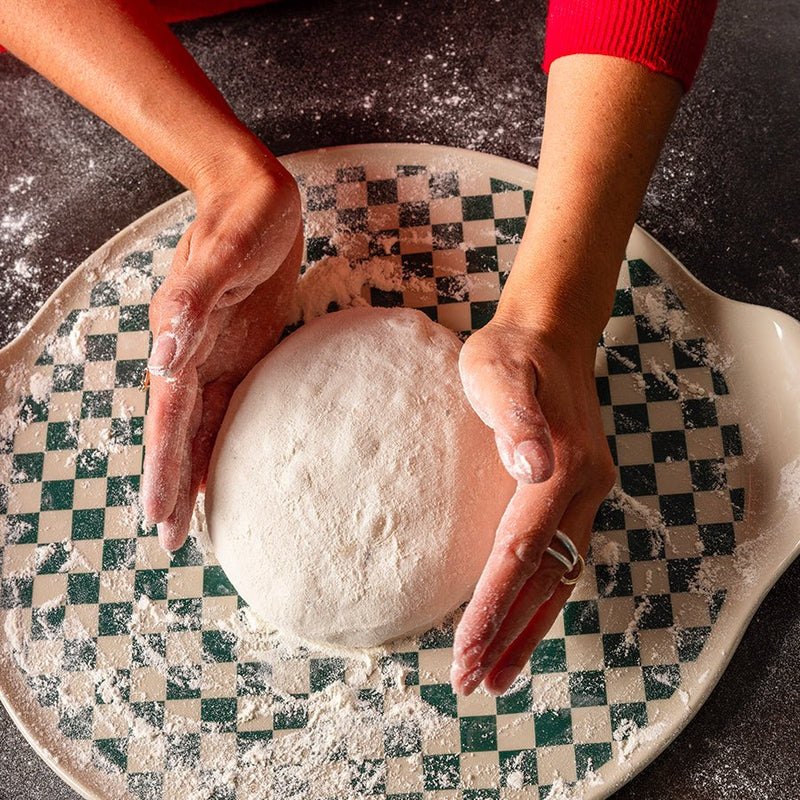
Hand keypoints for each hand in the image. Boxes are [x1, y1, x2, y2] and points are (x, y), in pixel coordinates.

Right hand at [141, 161, 302, 550]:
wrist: (257, 198)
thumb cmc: (242, 219)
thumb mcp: (222, 251)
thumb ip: (191, 299)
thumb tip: (163, 357)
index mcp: (180, 336)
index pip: (168, 415)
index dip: (163, 464)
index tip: (158, 514)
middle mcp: (191, 354)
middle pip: (178, 432)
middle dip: (173, 485)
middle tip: (172, 542)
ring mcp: (214, 356)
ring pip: (199, 428)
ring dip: (193, 474)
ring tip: (191, 523)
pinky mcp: (241, 353)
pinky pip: (227, 408)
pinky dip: (221, 445)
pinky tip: (224, 472)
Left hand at [450, 317, 615, 695]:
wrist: (550, 333)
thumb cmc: (513, 350)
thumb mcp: (499, 369)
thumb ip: (515, 415)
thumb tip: (531, 467)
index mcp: (561, 466)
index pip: (520, 554)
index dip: (491, 608)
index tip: (462, 652)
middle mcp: (581, 489)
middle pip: (545, 580)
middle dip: (507, 634)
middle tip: (473, 682)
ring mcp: (583, 493)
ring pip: (559, 578)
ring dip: (528, 628)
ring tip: (496, 674)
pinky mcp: (573, 492)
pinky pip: (560, 557)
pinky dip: (539, 597)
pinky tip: (519, 618)